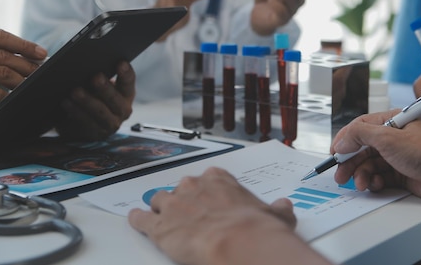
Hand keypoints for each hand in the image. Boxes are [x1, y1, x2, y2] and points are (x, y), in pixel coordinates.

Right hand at [0, 28, 46, 105]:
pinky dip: (6, 94)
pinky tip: (10, 96)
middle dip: (27, 65)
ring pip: (1, 73)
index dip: (23, 44)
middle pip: (3, 56)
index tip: (42, 53)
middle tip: (39, 73)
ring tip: (28, 84)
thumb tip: (32, 57)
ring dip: (20, 80)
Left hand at [56, 61, 134, 140]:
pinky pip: (86, 122)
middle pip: (115, 99)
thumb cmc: (92, 96)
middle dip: (105, 88)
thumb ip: (100, 77)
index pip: (129, 81)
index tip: (120, 62)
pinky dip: (76, 111)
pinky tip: (66, 102)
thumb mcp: (99, 87)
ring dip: (87, 101)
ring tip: (75, 91)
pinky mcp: (97, 133)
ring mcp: (111, 123)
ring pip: (100, 112)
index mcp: (126, 93)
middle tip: (96, 77)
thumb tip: (86, 66)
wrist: (83, 124)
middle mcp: (123, 109)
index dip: (126, 72)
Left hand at [129, 167, 306, 264]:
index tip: (210, 198)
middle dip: (184, 199)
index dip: (208, 190)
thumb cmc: (256, 228)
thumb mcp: (276, 215)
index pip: (209, 178)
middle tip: (190, 212)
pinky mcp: (158, 227)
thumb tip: (284, 207)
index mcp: (219, 179)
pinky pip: (142, 219)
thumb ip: (278, 209)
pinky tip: (136, 219)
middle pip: (182, 188)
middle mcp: (193, 186)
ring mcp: (174, 204)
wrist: (238, 242)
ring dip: (160, 208)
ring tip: (161, 215)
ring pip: (159, 200)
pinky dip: (138, 220)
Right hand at [331, 111, 420, 205]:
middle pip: (362, 148)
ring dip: (362, 174)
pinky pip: (379, 176)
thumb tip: (342, 139)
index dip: (345, 139)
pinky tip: (376, 185)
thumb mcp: (389, 138)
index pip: (361, 127)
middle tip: (340, 175)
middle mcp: (394, 137)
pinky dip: (374, 181)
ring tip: (362, 183)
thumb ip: (360, 135)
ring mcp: (398, 156)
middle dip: (350, 162)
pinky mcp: (401, 173)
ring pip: (369, 164)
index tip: (334, 152)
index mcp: (393, 121)